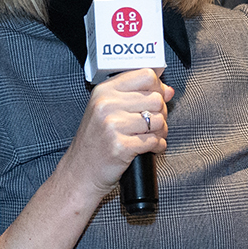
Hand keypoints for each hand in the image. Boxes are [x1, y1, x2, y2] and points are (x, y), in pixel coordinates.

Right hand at [63, 67, 169, 207]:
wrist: (80, 172)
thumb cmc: (94, 143)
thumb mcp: (108, 111)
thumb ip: (137, 96)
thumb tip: (168, 90)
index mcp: (104, 91)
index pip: (146, 75)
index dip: (158, 87)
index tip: (157, 97)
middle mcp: (106, 105)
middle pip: (156, 98)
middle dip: (161, 113)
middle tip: (153, 123)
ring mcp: (113, 126)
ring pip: (158, 120)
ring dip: (160, 131)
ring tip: (151, 136)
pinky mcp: (121, 146)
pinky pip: (154, 141)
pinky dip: (157, 146)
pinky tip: (150, 148)